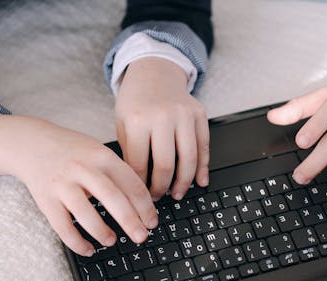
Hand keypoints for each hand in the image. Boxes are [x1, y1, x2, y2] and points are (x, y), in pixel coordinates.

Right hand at [0, 115, 157, 255]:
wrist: (32, 143)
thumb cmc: (73, 151)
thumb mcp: (99, 152)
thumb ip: (118, 172)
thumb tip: (142, 203)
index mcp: (103, 156)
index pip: (131, 183)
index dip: (145, 205)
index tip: (152, 220)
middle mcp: (84, 168)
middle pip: (113, 198)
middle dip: (131, 221)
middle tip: (141, 236)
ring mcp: (63, 184)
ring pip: (86, 214)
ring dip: (102, 232)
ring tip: (113, 241)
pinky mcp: (46, 199)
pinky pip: (63, 226)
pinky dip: (76, 241)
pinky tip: (88, 248)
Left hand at [115, 57, 209, 201]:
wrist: (154, 72)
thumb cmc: (136, 101)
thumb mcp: (123, 125)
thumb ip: (130, 153)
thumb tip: (138, 186)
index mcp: (137, 121)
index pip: (140, 165)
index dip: (140, 186)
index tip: (141, 196)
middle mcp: (162, 117)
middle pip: (166, 165)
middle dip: (162, 188)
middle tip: (159, 198)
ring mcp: (184, 115)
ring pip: (189, 159)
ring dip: (184, 182)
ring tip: (178, 194)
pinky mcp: (200, 114)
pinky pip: (204, 146)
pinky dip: (203, 167)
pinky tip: (200, 180)